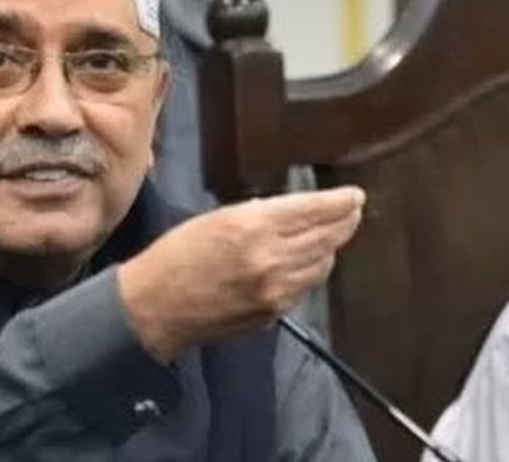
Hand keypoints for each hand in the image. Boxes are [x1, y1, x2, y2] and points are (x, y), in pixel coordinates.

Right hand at [118, 186, 364, 363]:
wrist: (154, 307)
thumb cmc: (174, 257)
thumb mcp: (214, 220)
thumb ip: (257, 216)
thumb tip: (291, 214)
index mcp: (252, 226)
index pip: (313, 210)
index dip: (340, 202)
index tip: (354, 196)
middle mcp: (270, 258)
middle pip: (328, 237)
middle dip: (344, 222)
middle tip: (352, 212)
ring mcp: (275, 290)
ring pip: (322, 265)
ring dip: (328, 249)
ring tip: (327, 238)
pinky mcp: (274, 314)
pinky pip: (304, 288)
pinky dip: (308, 273)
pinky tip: (301, 265)